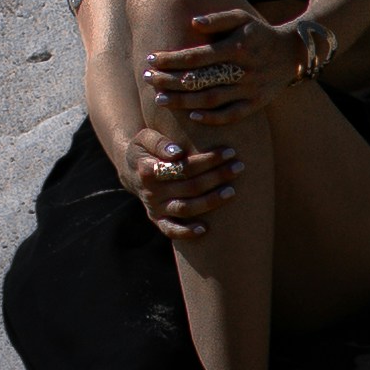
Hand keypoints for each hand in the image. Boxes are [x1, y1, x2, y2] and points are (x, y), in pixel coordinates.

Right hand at [120, 120, 242, 241]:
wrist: (130, 169)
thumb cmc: (145, 148)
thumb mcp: (145, 137)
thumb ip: (159, 142)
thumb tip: (178, 153)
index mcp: (147, 169)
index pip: (183, 166)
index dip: (207, 160)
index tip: (228, 151)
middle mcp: (151, 191)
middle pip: (189, 186)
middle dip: (216, 176)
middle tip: (238, 166)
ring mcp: (155, 207)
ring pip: (185, 208)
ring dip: (210, 202)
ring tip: (232, 191)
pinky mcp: (157, 220)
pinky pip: (171, 230)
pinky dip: (187, 232)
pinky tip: (205, 229)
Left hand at [141, 3, 303, 128]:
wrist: (291, 54)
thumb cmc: (258, 33)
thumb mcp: (241, 17)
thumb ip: (217, 19)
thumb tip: (191, 23)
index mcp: (237, 46)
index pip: (197, 56)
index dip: (172, 59)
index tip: (151, 59)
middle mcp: (243, 69)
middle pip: (201, 80)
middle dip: (171, 81)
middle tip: (148, 80)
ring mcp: (250, 89)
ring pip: (212, 99)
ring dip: (184, 101)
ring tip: (160, 99)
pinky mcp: (256, 104)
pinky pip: (232, 114)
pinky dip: (211, 117)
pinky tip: (192, 115)